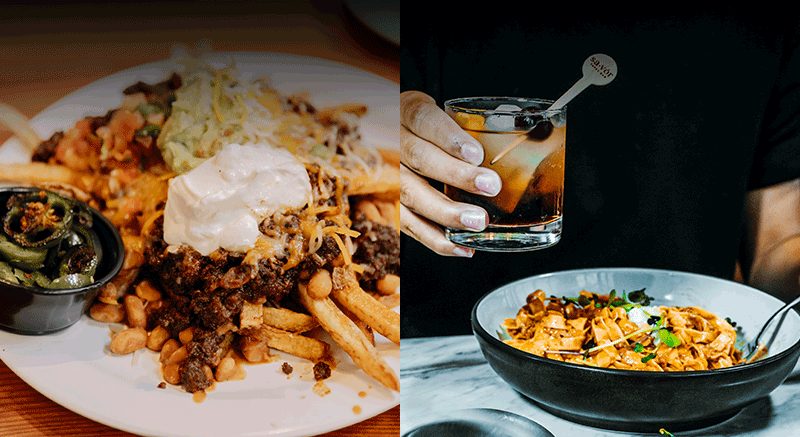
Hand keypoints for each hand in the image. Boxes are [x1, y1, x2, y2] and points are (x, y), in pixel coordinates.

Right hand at [400, 90, 501, 256]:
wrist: (396, 132)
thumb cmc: (434, 126)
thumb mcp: (448, 112)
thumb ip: (475, 124)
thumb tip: (534, 137)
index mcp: (408, 111)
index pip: (424, 119)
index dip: (449, 137)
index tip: (477, 154)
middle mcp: (394, 141)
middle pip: (419, 158)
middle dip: (455, 175)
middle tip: (490, 186)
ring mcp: (388, 173)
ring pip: (409, 194)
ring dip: (444, 212)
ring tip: (476, 221)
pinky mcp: (393, 201)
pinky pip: (407, 223)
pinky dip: (434, 239)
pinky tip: (460, 247)